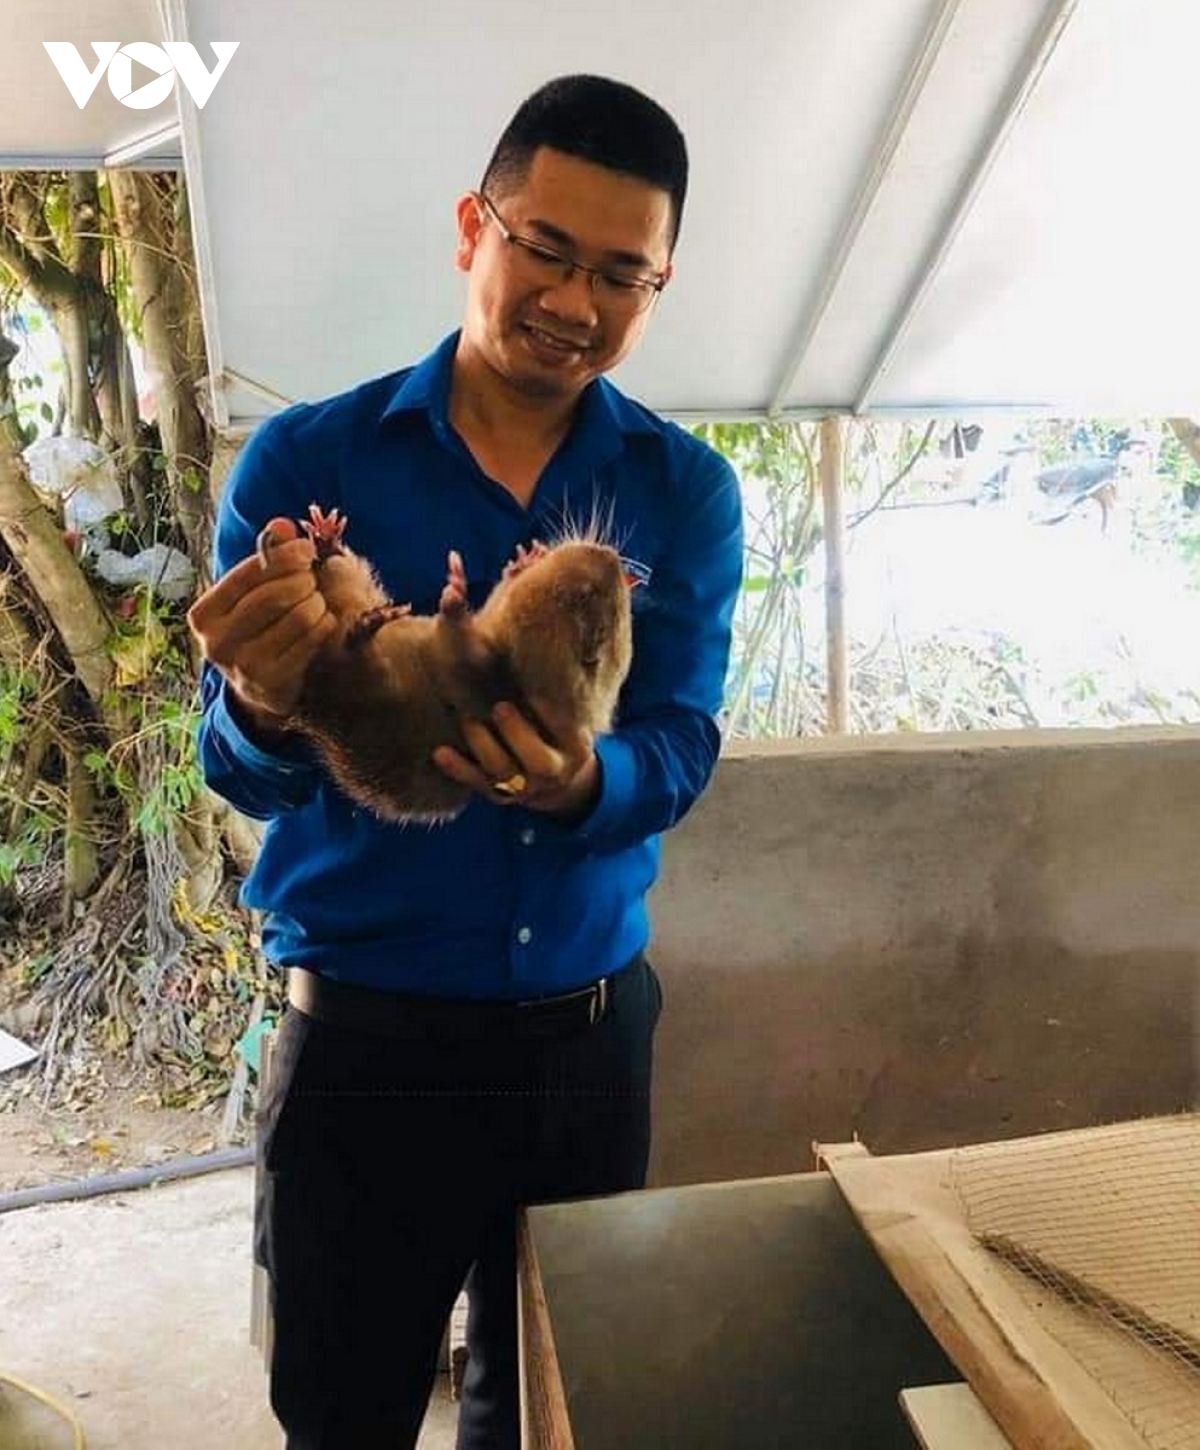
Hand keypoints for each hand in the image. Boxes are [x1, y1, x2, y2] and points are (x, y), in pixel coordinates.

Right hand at [187, 518, 336, 725]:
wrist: (260, 688)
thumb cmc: (256, 629)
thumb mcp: (252, 593)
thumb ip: (265, 557)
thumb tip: (281, 524)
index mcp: (204, 614)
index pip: (247, 574)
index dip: (282, 556)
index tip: (306, 549)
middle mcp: (217, 642)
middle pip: (274, 595)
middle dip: (302, 580)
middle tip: (313, 579)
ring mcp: (244, 666)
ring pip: (297, 616)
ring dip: (316, 602)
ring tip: (317, 601)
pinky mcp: (273, 682)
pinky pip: (311, 640)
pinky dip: (323, 624)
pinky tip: (324, 621)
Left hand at [432, 699, 600, 821]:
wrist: (550, 776)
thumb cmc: (552, 725)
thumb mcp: (563, 709)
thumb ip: (549, 685)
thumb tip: (529, 640)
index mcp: (576, 747)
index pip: (569, 731)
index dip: (554, 715)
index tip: (537, 692)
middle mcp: (554, 771)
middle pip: (539, 762)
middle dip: (518, 734)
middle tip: (500, 707)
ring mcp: (525, 786)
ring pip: (503, 771)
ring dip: (482, 744)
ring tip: (466, 717)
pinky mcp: (497, 792)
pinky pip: (476, 783)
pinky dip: (458, 768)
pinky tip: (440, 752)